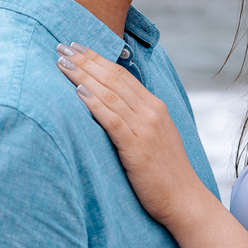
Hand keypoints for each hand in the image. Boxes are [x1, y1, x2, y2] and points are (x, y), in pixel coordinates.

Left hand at [55, 42, 208, 226]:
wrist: (185, 201)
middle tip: (62, 46)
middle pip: (113, 78)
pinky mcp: (137, 148)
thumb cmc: (165, 173)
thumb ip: (137, 118)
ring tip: (63, 63)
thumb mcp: (155, 137)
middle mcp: (152, 112)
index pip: (122, 74)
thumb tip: (111, 105)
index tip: (76, 46)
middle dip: (86, 60)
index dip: (97, 58)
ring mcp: (146, 128)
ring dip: (84, 76)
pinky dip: (94, 103)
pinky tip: (78, 92)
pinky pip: (112, 120)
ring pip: (110, 94)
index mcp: (155, 106)